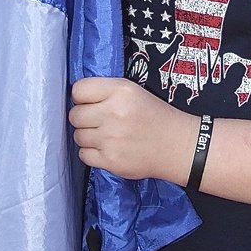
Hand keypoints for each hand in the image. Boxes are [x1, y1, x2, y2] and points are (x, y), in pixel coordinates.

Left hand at [69, 77, 197, 183]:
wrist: (177, 145)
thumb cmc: (154, 116)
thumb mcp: (132, 91)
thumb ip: (104, 91)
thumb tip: (74, 99)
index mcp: (120, 91)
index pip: (78, 90)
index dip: (83, 97)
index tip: (91, 103)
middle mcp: (114, 113)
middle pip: (74, 115)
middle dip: (84, 118)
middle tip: (100, 121)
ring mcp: (111, 138)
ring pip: (78, 136)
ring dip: (88, 137)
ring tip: (107, 136)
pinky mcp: (110, 160)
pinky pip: (83, 154)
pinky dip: (92, 153)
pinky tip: (108, 148)